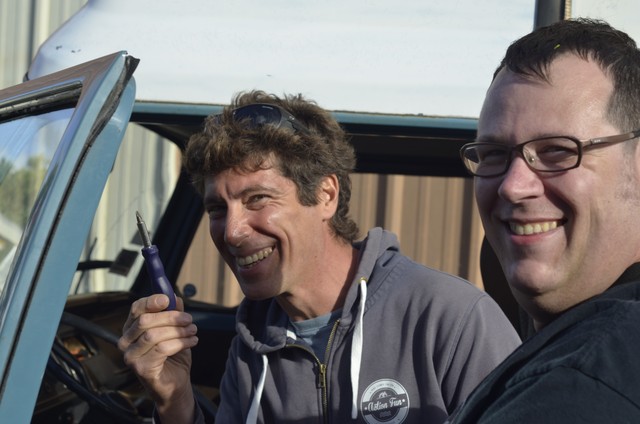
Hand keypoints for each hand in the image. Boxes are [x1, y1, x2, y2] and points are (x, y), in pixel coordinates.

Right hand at [118, 294, 197, 421]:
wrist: (174, 383)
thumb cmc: (172, 355)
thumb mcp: (174, 329)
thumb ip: (172, 313)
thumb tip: (174, 298)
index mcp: (131, 329)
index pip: (136, 309)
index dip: (151, 301)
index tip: (167, 299)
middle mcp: (126, 342)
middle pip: (145, 321)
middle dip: (171, 317)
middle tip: (189, 319)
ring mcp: (131, 356)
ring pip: (154, 335)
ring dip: (178, 331)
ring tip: (192, 331)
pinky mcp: (141, 369)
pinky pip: (162, 349)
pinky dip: (180, 342)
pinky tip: (192, 341)